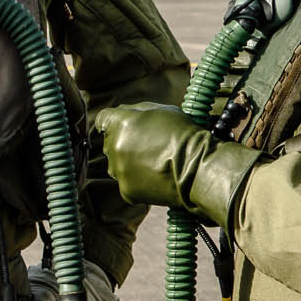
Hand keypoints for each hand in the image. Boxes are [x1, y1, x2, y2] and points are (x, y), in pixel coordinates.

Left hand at [95, 103, 260, 225]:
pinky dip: (137, 180)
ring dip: (128, 162)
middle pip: (109, 142)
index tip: (121, 127)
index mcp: (120, 124)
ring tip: (153, 162)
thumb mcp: (163, 110)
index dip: (112, 122)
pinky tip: (155, 176)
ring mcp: (119, 171)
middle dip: (123, 142)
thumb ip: (136, 110)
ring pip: (116, 164)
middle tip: (147, 146)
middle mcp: (114, 147)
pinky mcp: (126, 190)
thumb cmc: (184, 135)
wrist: (197, 168)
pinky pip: (126, 182)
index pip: (103, 120)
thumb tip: (122, 113)